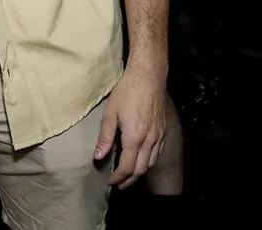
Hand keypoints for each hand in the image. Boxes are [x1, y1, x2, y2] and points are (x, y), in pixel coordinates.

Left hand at [94, 64, 165, 188]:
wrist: (148, 77)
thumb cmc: (127, 91)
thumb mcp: (110, 112)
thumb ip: (105, 137)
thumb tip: (98, 156)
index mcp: (135, 137)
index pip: (127, 167)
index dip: (118, 178)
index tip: (110, 182)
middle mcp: (149, 140)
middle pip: (140, 170)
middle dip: (128, 180)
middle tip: (118, 184)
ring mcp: (158, 136)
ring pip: (150, 164)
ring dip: (139, 173)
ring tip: (128, 175)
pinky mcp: (163, 131)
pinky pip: (157, 154)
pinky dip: (148, 162)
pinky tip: (141, 160)